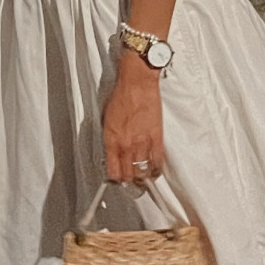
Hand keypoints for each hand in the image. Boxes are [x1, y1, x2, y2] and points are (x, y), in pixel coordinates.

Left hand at [102, 57, 163, 184]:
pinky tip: (154, 171)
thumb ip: (109, 138)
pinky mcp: (156, 139)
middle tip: (130, 180)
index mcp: (111, 140)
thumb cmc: (121, 97)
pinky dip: (156, 170)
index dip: (115, 179)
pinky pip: (157, 162)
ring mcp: (142, 143)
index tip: (117, 179)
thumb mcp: (106, 120)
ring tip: (142, 177)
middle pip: (127, 175)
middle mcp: (125, 145)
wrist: (136, 84)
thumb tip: (111, 152)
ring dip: (141, 177)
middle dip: (128, 180)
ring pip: (142, 173)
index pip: (112, 171)